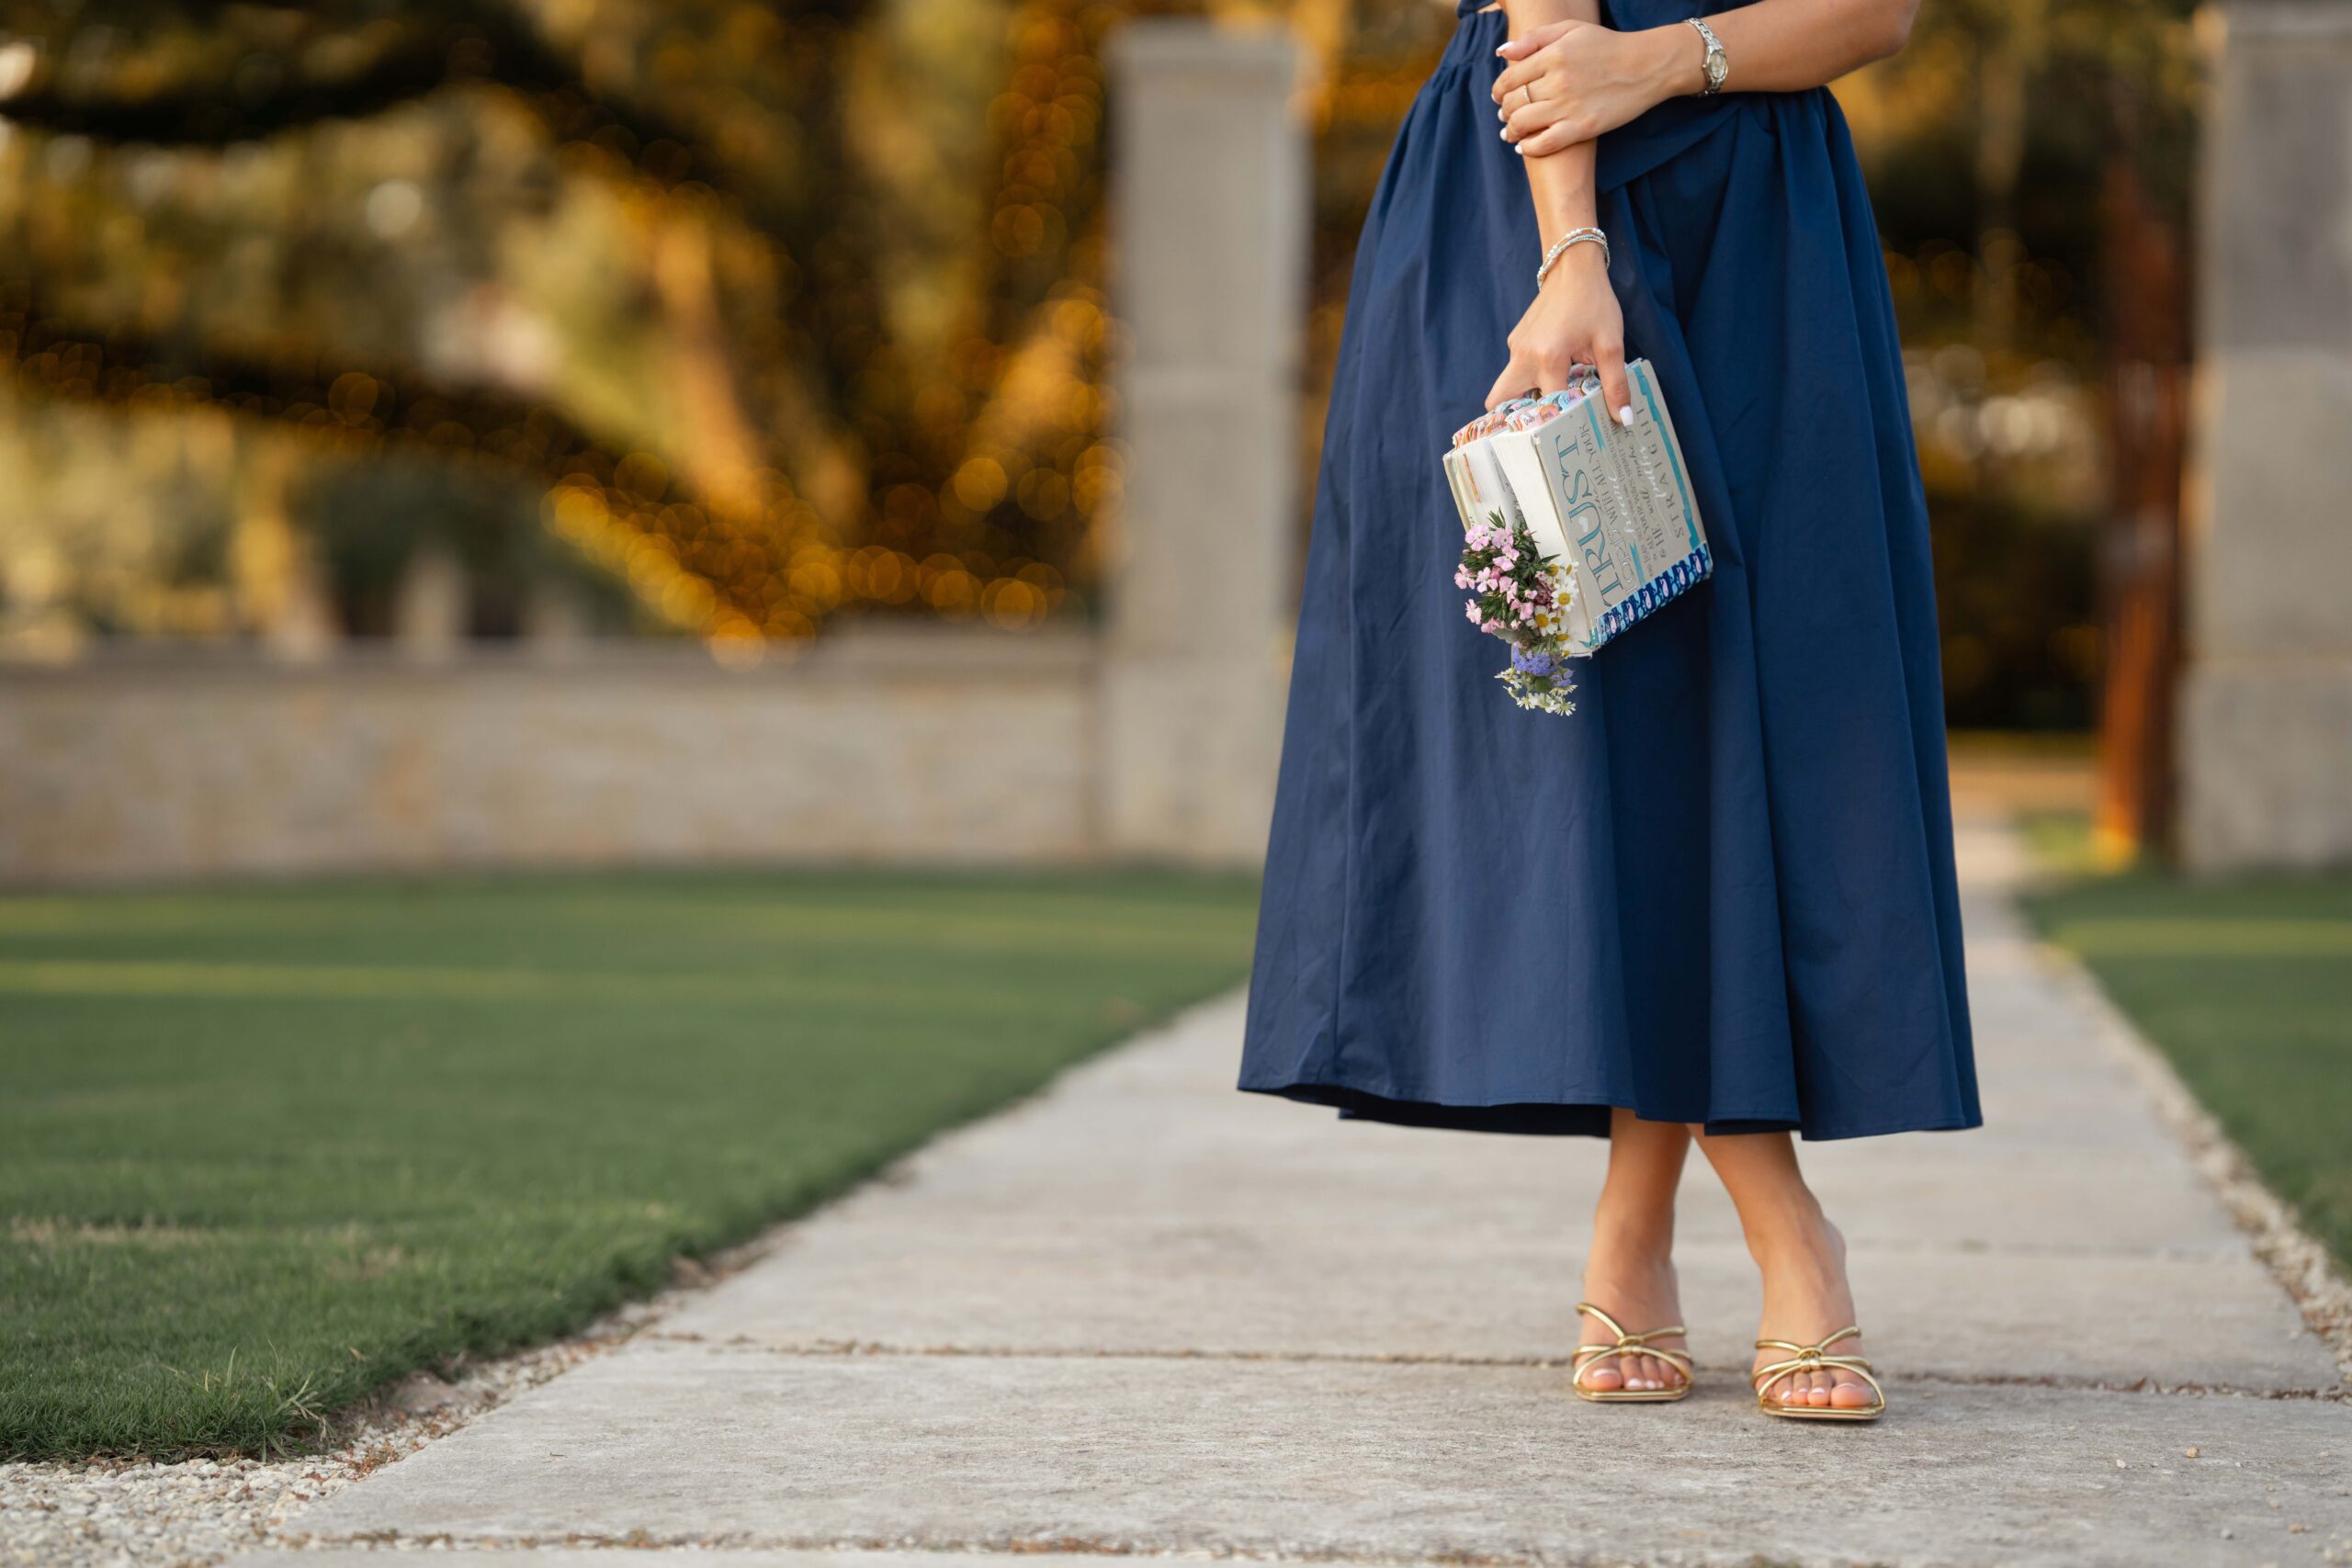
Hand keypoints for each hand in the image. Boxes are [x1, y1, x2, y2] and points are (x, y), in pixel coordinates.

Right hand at [1485, 242, 1633, 425]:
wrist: (1572, 267)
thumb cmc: (1594, 302)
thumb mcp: (1610, 344)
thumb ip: (1616, 384)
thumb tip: (1624, 419)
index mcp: (1547, 359)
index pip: (1548, 408)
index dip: (1562, 422)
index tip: (1575, 432)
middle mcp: (1523, 357)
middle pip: (1500, 403)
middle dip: (1517, 418)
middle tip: (1545, 426)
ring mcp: (1515, 348)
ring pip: (1506, 388)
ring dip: (1525, 399)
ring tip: (1553, 402)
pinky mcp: (1516, 341)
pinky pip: (1516, 370)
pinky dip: (1530, 380)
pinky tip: (1555, 375)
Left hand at [1492, 21, 1683, 157]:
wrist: (1646, 66)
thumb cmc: (1607, 46)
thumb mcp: (1571, 29)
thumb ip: (1534, 38)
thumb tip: (1502, 53)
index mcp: (1552, 55)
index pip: (1509, 78)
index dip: (1499, 90)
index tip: (1499, 96)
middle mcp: (1557, 81)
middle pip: (1513, 102)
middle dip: (1504, 111)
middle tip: (1505, 115)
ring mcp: (1569, 106)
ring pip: (1523, 124)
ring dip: (1511, 130)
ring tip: (1511, 131)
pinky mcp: (1582, 127)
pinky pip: (1545, 143)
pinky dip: (1529, 148)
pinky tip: (1524, 147)